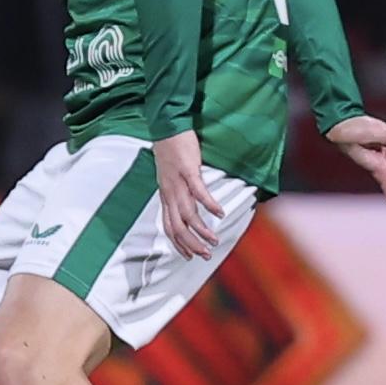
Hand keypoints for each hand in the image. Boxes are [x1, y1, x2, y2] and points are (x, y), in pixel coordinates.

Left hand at [150, 130, 226, 258]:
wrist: (166, 127)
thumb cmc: (171, 152)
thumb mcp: (171, 177)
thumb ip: (179, 192)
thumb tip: (189, 206)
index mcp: (166, 196)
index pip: (168, 226)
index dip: (178, 243)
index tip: (189, 257)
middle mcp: (169, 193)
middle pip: (177, 226)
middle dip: (191, 244)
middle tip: (205, 255)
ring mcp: (177, 182)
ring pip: (187, 213)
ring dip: (201, 229)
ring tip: (214, 241)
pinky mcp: (188, 170)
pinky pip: (198, 191)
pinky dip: (209, 204)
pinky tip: (219, 213)